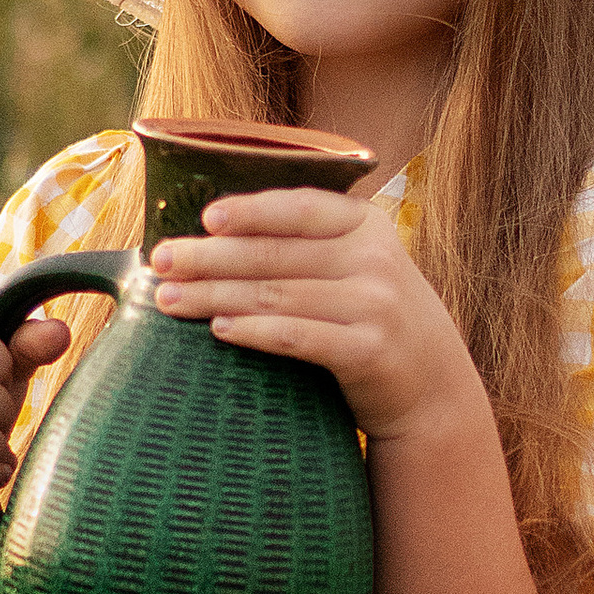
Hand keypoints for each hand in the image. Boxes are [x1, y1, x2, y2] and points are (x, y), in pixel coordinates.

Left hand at [148, 188, 480, 446]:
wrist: (432, 385)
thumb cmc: (371, 318)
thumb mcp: (357, 266)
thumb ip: (307, 246)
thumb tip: (213, 232)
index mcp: (365, 225)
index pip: (301, 207)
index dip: (251, 210)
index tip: (204, 218)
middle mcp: (374, 258)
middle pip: (276, 254)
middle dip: (210, 257)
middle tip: (160, 262)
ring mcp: (375, 304)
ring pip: (278, 295)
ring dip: (216, 295)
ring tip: (168, 300)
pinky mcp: (369, 350)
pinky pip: (299, 337)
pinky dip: (255, 332)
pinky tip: (219, 329)